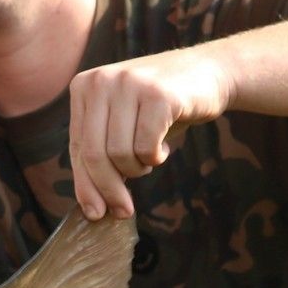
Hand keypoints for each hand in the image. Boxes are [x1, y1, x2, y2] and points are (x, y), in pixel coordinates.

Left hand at [67, 48, 231, 219]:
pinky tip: (163, 148)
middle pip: (94, 154)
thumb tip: (92, 206)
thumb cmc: (160, 107)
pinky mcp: (158, 94)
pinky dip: (155, 157)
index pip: (78, 146)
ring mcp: (130, 84)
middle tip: (124, 210)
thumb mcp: (122, 124)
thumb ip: (102, 153)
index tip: (95, 214)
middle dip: (109, 189)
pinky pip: (146, 146)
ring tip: (151, 157)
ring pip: (120, 153)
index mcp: (83, 86)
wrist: (209, 73)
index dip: (86, 185)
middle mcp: (101, 81)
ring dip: (138, 169)